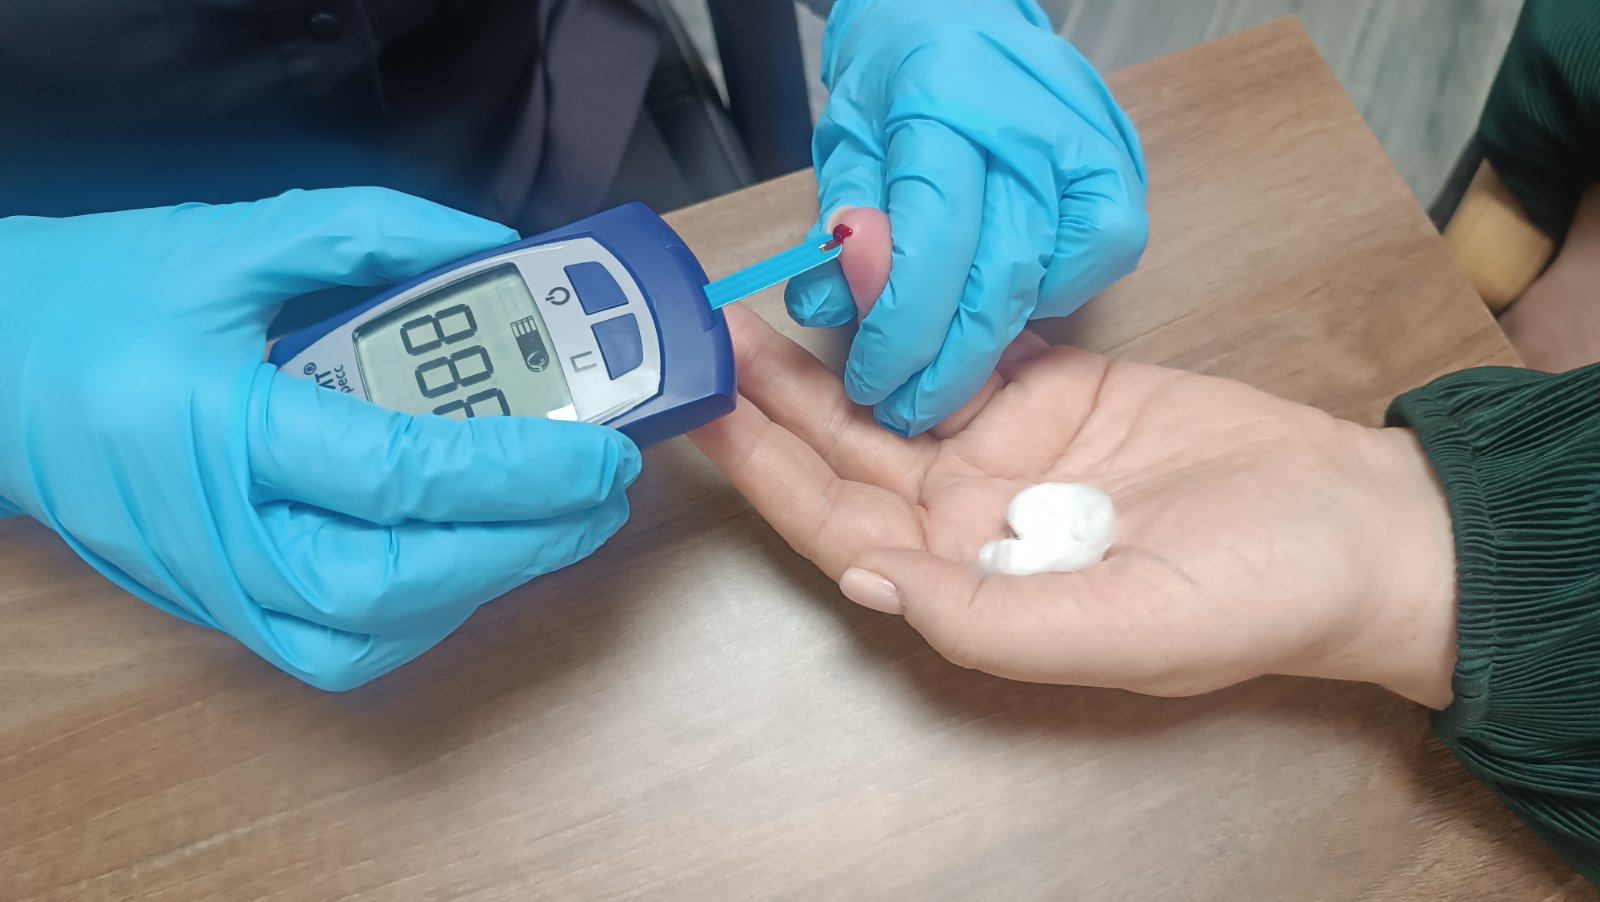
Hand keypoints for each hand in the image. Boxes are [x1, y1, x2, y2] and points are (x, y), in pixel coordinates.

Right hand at [0, 188, 640, 689]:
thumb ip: (374, 236)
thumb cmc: (93, 298)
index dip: (518, 470)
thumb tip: (497, 249)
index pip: (396, 474)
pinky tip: (471, 559)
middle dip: (524, 546)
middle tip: (603, 494)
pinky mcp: (220, 609)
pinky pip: (337, 647)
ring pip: (369, 635)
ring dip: (482, 586)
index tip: (604, 449)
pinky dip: (422, 615)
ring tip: (557, 524)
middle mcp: (217, 530)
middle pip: (397, 581)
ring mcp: (215, 586)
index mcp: (214, 425)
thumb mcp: (231, 240)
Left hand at [691, 305, 1458, 706]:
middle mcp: (973, 517)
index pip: (840, 530)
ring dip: (824, 360)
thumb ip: (987, 620)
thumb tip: (866, 582)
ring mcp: (1010, 449)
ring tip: (758, 310)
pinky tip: (859, 288)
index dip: (768, 478)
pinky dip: (910, 321)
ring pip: (890, 398)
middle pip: (846, 457)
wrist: (1356, 527)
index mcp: (971, 583)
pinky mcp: (1054, 389)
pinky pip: (963, 352)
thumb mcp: (1120, 631)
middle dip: (774, 407)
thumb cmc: (1251, 597)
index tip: (708, 421)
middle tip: (708, 344)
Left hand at [787, 0, 1148, 436]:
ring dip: (1001, 327)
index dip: (903, 330)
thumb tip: (840, 305)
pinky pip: (1105, 253)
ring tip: (955, 335)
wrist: (962, 17)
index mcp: (942, 103)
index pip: (932, 242)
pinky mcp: (1122, 159)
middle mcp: (1027, 121)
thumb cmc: (900, 81)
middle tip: (910, 405)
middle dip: (951, 362)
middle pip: (1001, 275)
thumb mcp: (845, 140)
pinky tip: (1016, 282)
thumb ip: (844, 223)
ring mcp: (1087, 139)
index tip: (874, 380)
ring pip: (1057, 274)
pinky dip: (1060, 284)